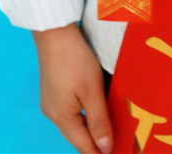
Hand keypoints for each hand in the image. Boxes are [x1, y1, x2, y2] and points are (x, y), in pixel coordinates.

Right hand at [32, 23, 113, 153]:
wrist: (54, 30)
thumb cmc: (74, 58)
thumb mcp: (91, 90)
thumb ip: (99, 120)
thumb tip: (104, 149)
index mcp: (61, 118)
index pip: (84, 145)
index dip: (101, 151)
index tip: (120, 151)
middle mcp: (53, 113)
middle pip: (78, 135)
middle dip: (98, 140)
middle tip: (120, 140)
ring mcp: (52, 101)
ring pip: (75, 122)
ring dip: (92, 125)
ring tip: (112, 127)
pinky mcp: (54, 89)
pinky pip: (72, 109)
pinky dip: (86, 111)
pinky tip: (98, 107)